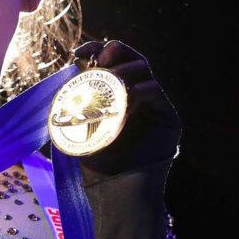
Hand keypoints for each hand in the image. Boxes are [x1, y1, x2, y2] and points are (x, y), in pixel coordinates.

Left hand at [71, 40, 180, 180]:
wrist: (116, 190)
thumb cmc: (95, 161)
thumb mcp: (77, 126)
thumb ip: (75, 99)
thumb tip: (71, 69)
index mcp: (114, 92)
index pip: (109, 60)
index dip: (95, 49)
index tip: (79, 52)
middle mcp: (134, 93)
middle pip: (128, 57)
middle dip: (112, 52)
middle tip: (97, 62)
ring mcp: (152, 103)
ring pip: (142, 68)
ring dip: (122, 71)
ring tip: (107, 84)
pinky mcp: (167, 116)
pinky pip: (154, 90)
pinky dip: (138, 90)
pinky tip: (124, 99)